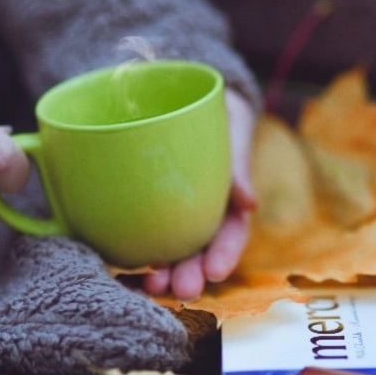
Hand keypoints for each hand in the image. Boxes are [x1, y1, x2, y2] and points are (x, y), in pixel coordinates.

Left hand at [142, 88, 258, 299]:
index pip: (231, 232)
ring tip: (152, 288)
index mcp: (228, 196)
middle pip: (199, 250)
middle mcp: (202, 210)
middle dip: (192, 273)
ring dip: (163, 273)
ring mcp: (172, 211)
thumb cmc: (215, 105)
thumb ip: (238, 158)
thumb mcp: (233, 120)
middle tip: (181, 289)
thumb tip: (250, 204)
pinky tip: (125, 270)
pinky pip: (141, 233)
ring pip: (170, 249)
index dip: (226, 254)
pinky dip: (134, 255)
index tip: (216, 272)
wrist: (175, 85)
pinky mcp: (144, 206)